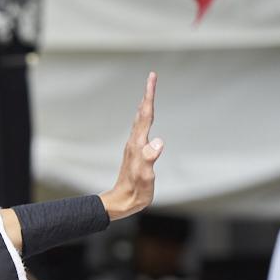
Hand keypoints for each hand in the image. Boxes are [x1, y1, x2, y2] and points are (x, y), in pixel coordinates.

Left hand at [100, 73, 163, 220]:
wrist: (121, 201)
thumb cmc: (135, 191)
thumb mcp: (145, 177)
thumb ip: (150, 159)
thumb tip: (158, 141)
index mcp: (138, 144)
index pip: (146, 115)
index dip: (150, 96)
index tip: (152, 79)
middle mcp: (135, 142)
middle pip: (142, 113)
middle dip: (148, 95)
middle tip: (152, 77)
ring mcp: (135, 146)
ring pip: (141, 120)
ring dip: (146, 104)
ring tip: (149, 92)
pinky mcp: (136, 152)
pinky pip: (141, 128)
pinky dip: (145, 117)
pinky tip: (146, 118)